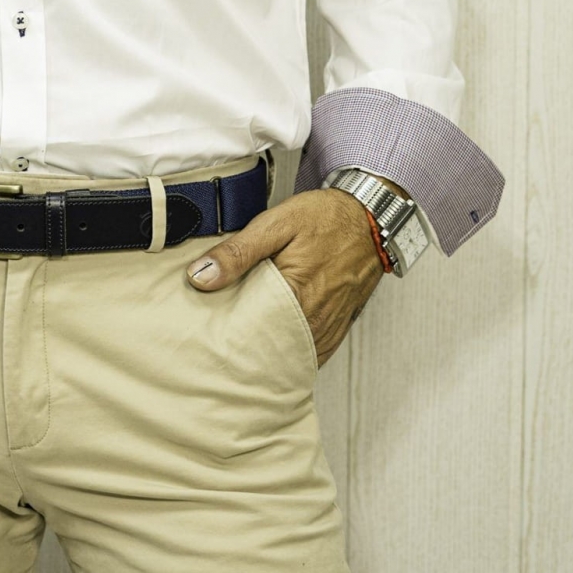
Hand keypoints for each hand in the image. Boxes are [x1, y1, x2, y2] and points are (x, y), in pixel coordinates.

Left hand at [183, 188, 384, 365]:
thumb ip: (238, 252)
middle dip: (246, 350)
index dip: (227, 336)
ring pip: (292, 355)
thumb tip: (200, 276)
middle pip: (270, 349)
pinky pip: (313, 353)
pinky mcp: (339, 326)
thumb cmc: (326, 218)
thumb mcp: (276, 223)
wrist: (371, 218)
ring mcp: (330, 327)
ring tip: (244, 348)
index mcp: (295, 294)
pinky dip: (294, 353)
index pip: (251, 332)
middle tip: (221, 345)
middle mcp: (315, 318)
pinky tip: (275, 346)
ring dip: (270, 353)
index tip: (208, 335)